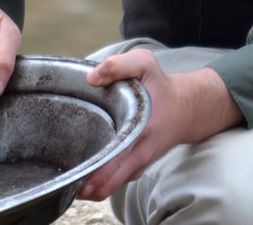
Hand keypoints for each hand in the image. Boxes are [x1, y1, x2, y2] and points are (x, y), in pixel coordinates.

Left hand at [78, 49, 243, 200]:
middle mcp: (140, 152)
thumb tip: (92, 79)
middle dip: (87, 189)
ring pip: (112, 186)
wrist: (188, 107)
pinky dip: (101, 183)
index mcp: (140, 129)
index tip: (73, 177)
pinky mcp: (138, 165)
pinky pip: (117, 180)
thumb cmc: (162, 86)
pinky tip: (84, 179)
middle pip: (110, 183)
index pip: (114, 161)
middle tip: (64, 185)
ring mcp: (140, 162)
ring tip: (69, 183)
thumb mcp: (144, 64)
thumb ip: (118, 65)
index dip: (92, 174)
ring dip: (92, 189)